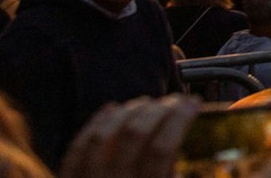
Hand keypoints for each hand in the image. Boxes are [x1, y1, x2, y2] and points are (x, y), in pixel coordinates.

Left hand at [60, 94, 198, 177]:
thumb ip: (171, 173)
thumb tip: (183, 138)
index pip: (163, 148)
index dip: (180, 119)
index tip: (193, 102)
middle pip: (134, 135)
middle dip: (158, 110)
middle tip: (174, 100)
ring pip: (104, 136)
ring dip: (128, 112)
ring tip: (146, 103)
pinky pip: (77, 147)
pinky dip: (96, 123)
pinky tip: (113, 107)